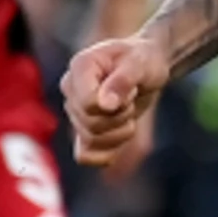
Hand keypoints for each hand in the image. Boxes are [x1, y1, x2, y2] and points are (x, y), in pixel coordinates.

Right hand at [62, 34, 172, 169]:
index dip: (116, 104)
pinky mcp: (84, 130)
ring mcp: (74, 112)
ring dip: (120, 132)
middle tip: (132, 98)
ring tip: (129, 111)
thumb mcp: (140, 63)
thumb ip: (122, 81)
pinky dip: (106, 154)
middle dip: (122, 117)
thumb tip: (105, 105)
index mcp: (79, 68)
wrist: (147, 67)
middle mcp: (70, 90)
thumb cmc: (143, 59)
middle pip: (91, 124)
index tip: (130, 87)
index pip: (88, 104)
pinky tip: (121, 136)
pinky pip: (85, 156)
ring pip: (91, 141)